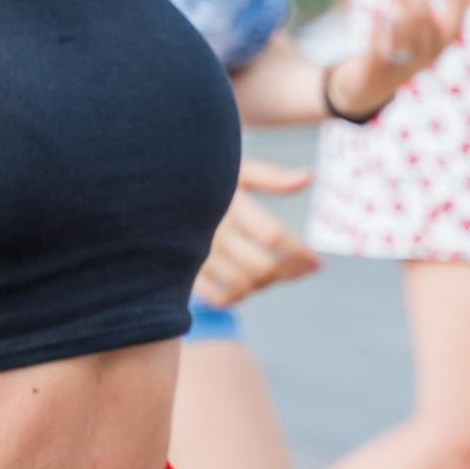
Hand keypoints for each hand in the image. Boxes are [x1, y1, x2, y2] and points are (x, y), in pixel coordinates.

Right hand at [193, 160, 320, 306]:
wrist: (152, 188)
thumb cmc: (201, 176)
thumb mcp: (235, 169)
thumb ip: (271, 177)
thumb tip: (309, 177)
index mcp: (229, 203)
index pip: (274, 237)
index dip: (300, 254)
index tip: (317, 263)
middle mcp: (212, 231)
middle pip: (262, 267)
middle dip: (288, 272)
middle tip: (301, 269)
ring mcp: (195, 255)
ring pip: (243, 286)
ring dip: (265, 285)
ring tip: (273, 274)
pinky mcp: (183, 273)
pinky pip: (218, 298)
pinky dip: (237, 297)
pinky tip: (244, 285)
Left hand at [331, 0, 469, 115]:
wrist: (374, 85)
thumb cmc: (409, 47)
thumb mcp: (433, 28)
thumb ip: (457, 5)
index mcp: (442, 41)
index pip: (455, 16)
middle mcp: (426, 53)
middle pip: (422, 15)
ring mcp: (402, 61)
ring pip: (403, 30)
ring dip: (398, 0)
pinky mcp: (376, 67)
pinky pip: (379, 47)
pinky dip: (378, 28)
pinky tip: (374, 8)